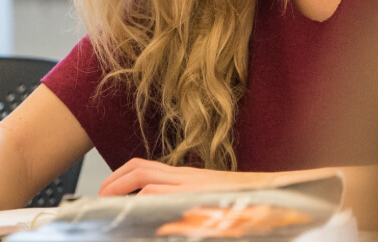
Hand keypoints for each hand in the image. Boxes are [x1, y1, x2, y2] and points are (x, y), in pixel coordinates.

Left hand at [98, 159, 274, 196]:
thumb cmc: (249, 200)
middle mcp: (186, 176)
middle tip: (99, 198)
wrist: (278, 193)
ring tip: (106, 201)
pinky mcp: (196, 194)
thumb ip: (190, 200)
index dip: (122, 176)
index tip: (108, 191)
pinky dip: (143, 197)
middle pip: (140, 167)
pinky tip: (134, 209)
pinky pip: (161, 190)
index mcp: (188, 177)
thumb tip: (166, 210)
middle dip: (112, 181)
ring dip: (120, 187)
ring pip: (145, 176)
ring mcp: (191, 183)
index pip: (146, 167)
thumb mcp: (212, 198)